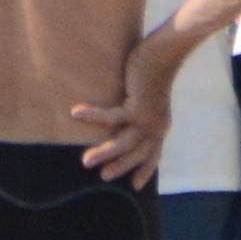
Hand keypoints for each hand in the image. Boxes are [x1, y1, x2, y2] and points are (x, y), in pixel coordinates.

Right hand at [71, 27, 198, 186]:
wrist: (164, 54)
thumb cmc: (154, 71)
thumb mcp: (149, 97)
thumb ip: (140, 110)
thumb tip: (124, 113)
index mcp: (160, 126)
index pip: (153, 154)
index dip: (145, 170)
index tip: (136, 185)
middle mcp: (156, 127)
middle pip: (136, 154)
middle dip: (119, 167)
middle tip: (103, 177)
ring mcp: (147, 119)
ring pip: (123, 143)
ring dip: (103, 153)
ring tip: (85, 162)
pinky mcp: (137, 107)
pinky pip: (110, 117)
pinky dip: (92, 115)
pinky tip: (75, 113)